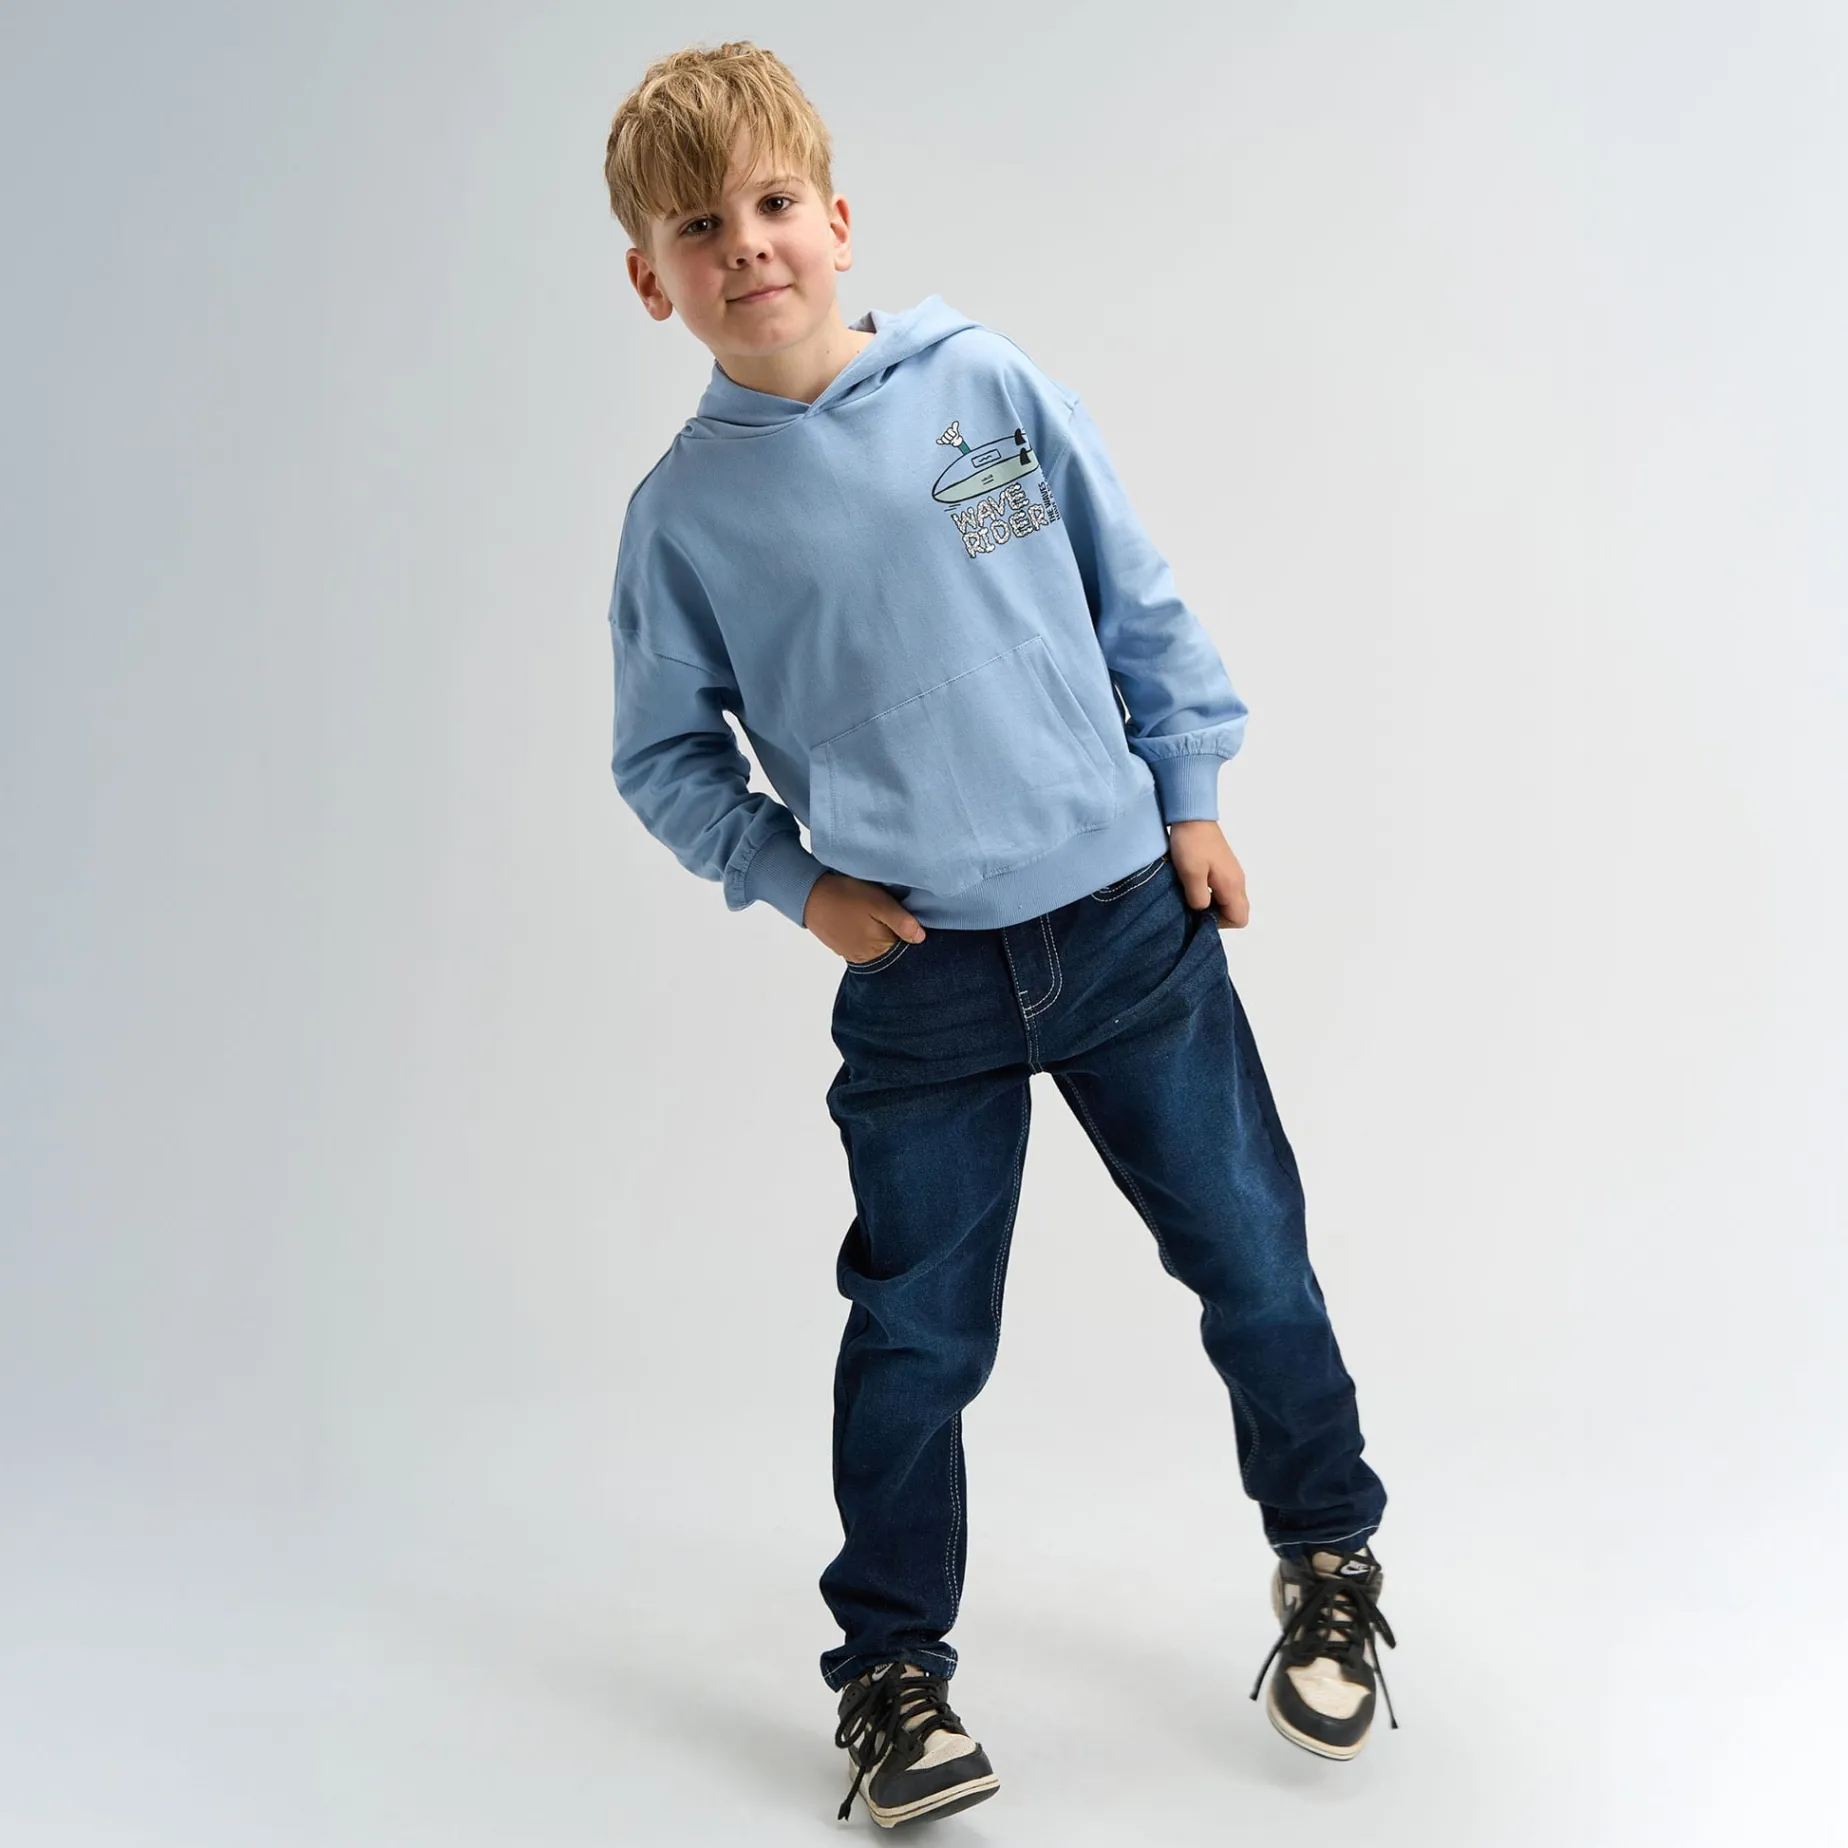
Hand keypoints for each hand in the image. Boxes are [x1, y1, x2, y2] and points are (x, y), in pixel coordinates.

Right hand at [802, 870, 927, 961]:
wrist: (809, 894)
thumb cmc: (847, 896)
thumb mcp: (879, 903)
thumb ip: (902, 922)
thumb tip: (921, 938)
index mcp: (880, 948)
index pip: (905, 946)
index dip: (909, 931)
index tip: (906, 916)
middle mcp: (867, 957)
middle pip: (891, 948)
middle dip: (895, 933)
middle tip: (889, 911)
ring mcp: (852, 953)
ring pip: (876, 946)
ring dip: (879, 933)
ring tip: (874, 914)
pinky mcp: (841, 947)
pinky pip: (861, 944)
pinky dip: (864, 934)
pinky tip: (861, 919)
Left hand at [1167, 819, 1249, 927]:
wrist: (1192, 815)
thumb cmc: (1191, 844)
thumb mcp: (1191, 874)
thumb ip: (1199, 898)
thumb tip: (1202, 910)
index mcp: (1233, 885)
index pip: (1240, 919)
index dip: (1221, 923)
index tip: (1201, 915)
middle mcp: (1238, 881)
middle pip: (1237, 911)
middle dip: (1218, 916)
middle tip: (1195, 907)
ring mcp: (1232, 873)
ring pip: (1230, 900)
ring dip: (1213, 904)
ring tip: (1192, 895)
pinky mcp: (1224, 867)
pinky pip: (1224, 889)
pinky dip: (1212, 893)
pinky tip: (1195, 885)